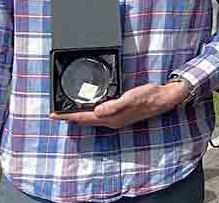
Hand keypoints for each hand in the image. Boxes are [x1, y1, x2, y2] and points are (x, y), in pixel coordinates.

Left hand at [50, 81, 189, 128]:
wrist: (164, 99)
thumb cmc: (149, 97)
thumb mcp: (131, 98)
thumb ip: (114, 105)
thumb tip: (97, 111)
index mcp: (112, 118)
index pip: (84, 118)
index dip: (68, 117)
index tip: (54, 115)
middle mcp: (112, 121)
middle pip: (85, 121)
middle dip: (69, 118)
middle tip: (55, 115)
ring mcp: (117, 119)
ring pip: (91, 119)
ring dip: (78, 116)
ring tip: (67, 113)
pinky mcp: (120, 114)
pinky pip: (99, 115)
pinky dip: (89, 113)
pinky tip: (89, 109)